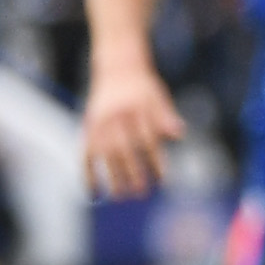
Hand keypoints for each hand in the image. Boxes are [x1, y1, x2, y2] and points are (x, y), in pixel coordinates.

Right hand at [81, 63, 183, 198]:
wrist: (118, 67)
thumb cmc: (144, 88)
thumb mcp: (159, 97)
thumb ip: (166, 116)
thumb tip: (179, 134)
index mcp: (136, 109)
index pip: (148, 141)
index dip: (156, 163)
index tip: (163, 182)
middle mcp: (115, 117)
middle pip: (123, 150)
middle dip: (132, 173)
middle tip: (140, 193)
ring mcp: (99, 123)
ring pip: (103, 155)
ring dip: (110, 177)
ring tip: (120, 197)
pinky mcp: (88, 129)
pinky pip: (85, 155)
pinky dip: (87, 174)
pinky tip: (94, 193)